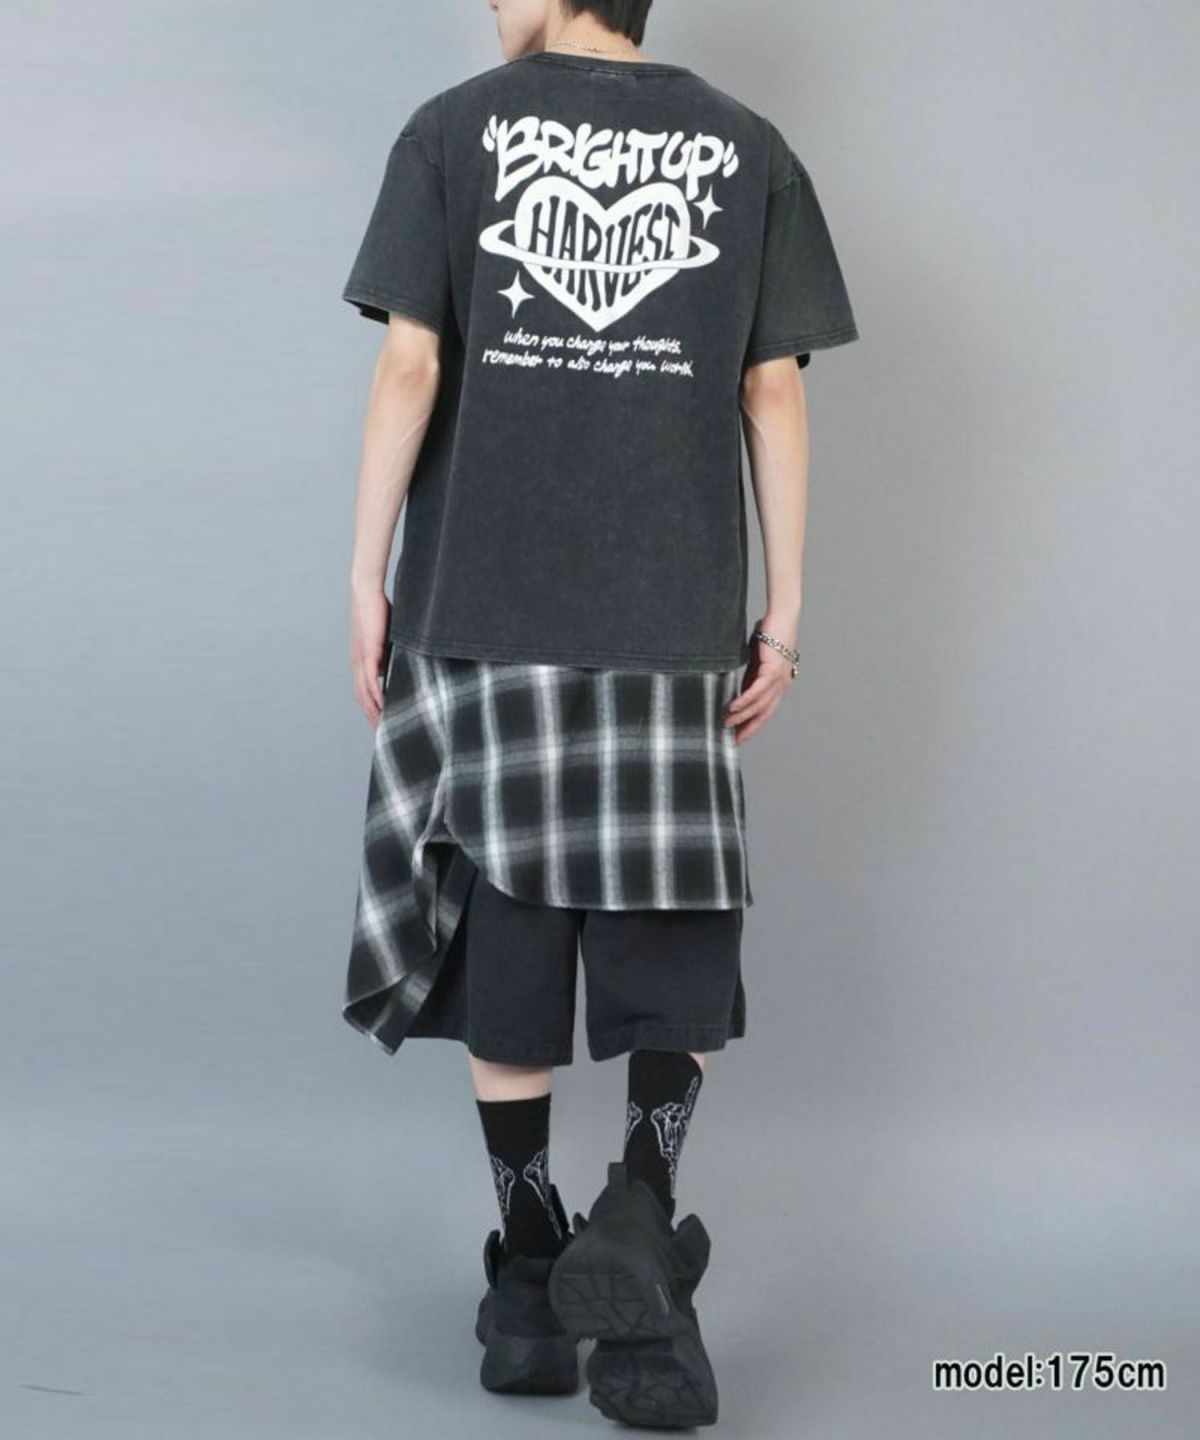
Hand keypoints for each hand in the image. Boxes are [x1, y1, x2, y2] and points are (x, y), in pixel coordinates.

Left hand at [351, 585, 390, 726]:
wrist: (366, 592)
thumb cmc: (377, 611)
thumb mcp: (385, 637)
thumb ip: (389, 653)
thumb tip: (393, 666)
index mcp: (361, 661)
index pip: (363, 691)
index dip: (370, 709)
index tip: (380, 723)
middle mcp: (358, 663)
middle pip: (361, 698)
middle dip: (371, 716)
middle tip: (381, 733)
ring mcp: (361, 659)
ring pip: (364, 692)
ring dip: (372, 710)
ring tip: (382, 725)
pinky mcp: (368, 652)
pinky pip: (370, 679)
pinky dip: (376, 694)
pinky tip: (383, 705)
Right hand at [723, 614, 797, 743]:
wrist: (781, 618)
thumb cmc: (769, 636)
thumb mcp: (756, 663)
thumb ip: (750, 679)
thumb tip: (739, 695)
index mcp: (779, 685)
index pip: (765, 712)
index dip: (752, 726)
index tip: (738, 737)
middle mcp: (781, 685)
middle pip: (764, 714)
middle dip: (748, 728)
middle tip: (733, 740)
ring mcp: (779, 679)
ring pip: (759, 705)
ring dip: (742, 716)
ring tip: (726, 723)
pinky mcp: (772, 670)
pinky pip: (757, 690)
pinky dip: (745, 700)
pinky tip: (733, 707)